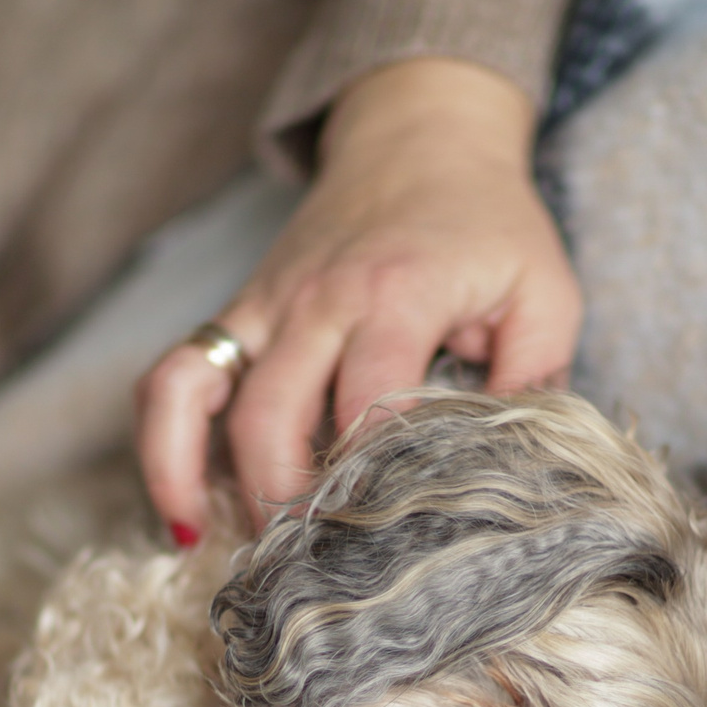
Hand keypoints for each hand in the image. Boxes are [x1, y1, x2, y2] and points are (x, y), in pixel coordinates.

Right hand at [138, 57, 583, 542]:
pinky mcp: (238, 312)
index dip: (371, 478)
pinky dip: (162, 441)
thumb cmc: (490, 225)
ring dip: (199, 477)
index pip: (369, 402)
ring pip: (194, 391)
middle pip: (270, 416)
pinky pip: (173, 375)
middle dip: (281, 503)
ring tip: (225, 549)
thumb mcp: (545, 293)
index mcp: (397, 293)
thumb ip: (535, 382)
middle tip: (311, 570)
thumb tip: (519, 474)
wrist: (423, 136)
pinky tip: (183, 511)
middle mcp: (316, 299)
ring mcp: (265, 304)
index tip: (389, 537)